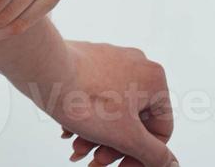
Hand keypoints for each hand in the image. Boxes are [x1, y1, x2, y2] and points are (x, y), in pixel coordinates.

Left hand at [25, 41, 175, 166]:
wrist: (42, 69)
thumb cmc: (85, 99)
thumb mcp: (127, 137)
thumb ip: (154, 154)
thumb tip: (171, 163)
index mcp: (154, 79)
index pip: (160, 130)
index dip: (142, 156)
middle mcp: (136, 64)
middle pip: (133, 120)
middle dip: (114, 147)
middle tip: (95, 163)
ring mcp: (111, 59)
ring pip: (112, 110)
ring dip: (97, 136)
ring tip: (77, 150)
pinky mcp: (88, 59)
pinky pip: (95, 95)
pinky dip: (86, 116)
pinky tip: (68, 132)